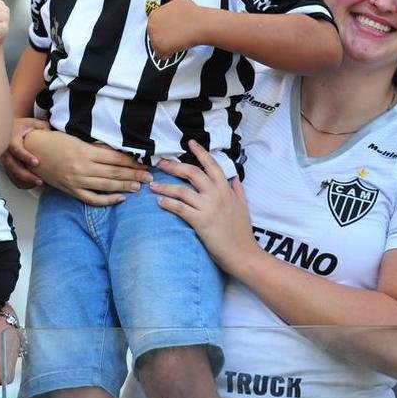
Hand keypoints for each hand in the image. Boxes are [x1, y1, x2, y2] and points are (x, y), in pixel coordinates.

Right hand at [0, 117, 49, 188]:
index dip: (25, 156)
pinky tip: (32, 184)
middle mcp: (5, 150)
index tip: (36, 163)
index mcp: (11, 138)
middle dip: (26, 175)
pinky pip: (12, 178)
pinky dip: (21, 183)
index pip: (15, 149)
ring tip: (39, 183)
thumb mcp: (34, 124)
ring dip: (24, 181)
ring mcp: (4, 160)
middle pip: (12, 166)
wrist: (11, 129)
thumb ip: (43, 129)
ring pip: (11, 174)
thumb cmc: (23, 127)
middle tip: (40, 180)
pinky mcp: (6, 167)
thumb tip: (56, 136)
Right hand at [28, 132, 150, 205]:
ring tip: (139, 187)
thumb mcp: (75, 138)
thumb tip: (116, 152)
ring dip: (125, 187)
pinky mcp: (71, 190)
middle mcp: (82, 167)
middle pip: (114, 173)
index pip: (115, 158)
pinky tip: (120, 199)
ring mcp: (76, 180)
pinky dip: (107, 200)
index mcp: (85, 152)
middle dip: (134, 175)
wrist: (32, 151)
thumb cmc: (53, 142)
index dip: (132, 162)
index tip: (144, 163)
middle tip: (149, 177)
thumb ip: (95, 147)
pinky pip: (92, 198)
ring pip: (106, 186)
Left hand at [146, 0, 209, 57]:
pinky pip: (162, 55)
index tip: (177, 25)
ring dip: (169, 46)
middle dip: (167, 38)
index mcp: (153, 14)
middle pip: (156, 38)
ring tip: (180, 37)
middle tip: (180, 32)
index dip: (168, 29)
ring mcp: (155, 36)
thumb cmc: (192, 12)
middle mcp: (151, 24)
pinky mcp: (160, 46)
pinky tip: (178, 45)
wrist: (201, 23)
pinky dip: (169, 54)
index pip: (157, 28)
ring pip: (159, 47)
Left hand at [149, 140, 255, 273]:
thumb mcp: (244, 207)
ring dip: (164, 186)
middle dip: (174, 166)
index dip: (201, 153)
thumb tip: (235, 179)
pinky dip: (167, 203)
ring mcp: (209, 208)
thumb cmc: (242, 233)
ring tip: (152, 185)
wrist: (243, 254)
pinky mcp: (200, 221)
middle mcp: (217, 195)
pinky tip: (159, 202)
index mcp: (226, 191)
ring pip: (182, 190)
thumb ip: (238, 191)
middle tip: (161, 164)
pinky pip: (180, 208)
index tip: (190, 143)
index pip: (212, 166)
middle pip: (192, 173)